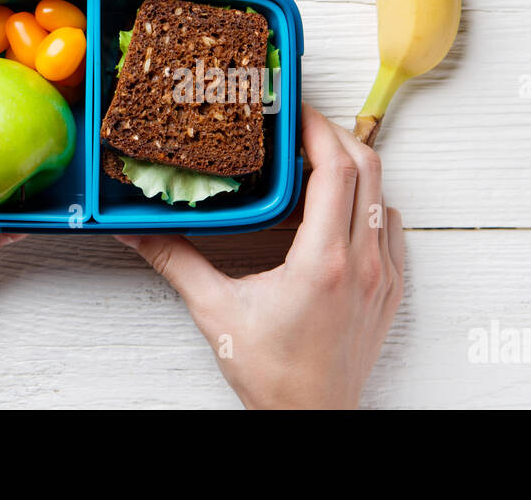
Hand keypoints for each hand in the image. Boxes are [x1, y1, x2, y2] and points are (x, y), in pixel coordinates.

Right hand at [116, 103, 403, 408]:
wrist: (312, 419)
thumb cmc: (271, 375)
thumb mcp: (216, 313)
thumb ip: (177, 262)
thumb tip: (138, 231)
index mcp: (324, 262)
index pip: (336, 169)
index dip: (317, 128)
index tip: (294, 111)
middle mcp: (363, 263)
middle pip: (369, 168)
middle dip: (335, 135)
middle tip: (300, 126)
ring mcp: (384, 276)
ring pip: (383, 196)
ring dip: (356, 169)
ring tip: (317, 161)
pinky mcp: (392, 290)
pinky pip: (391, 228)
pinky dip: (370, 204)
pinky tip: (340, 210)